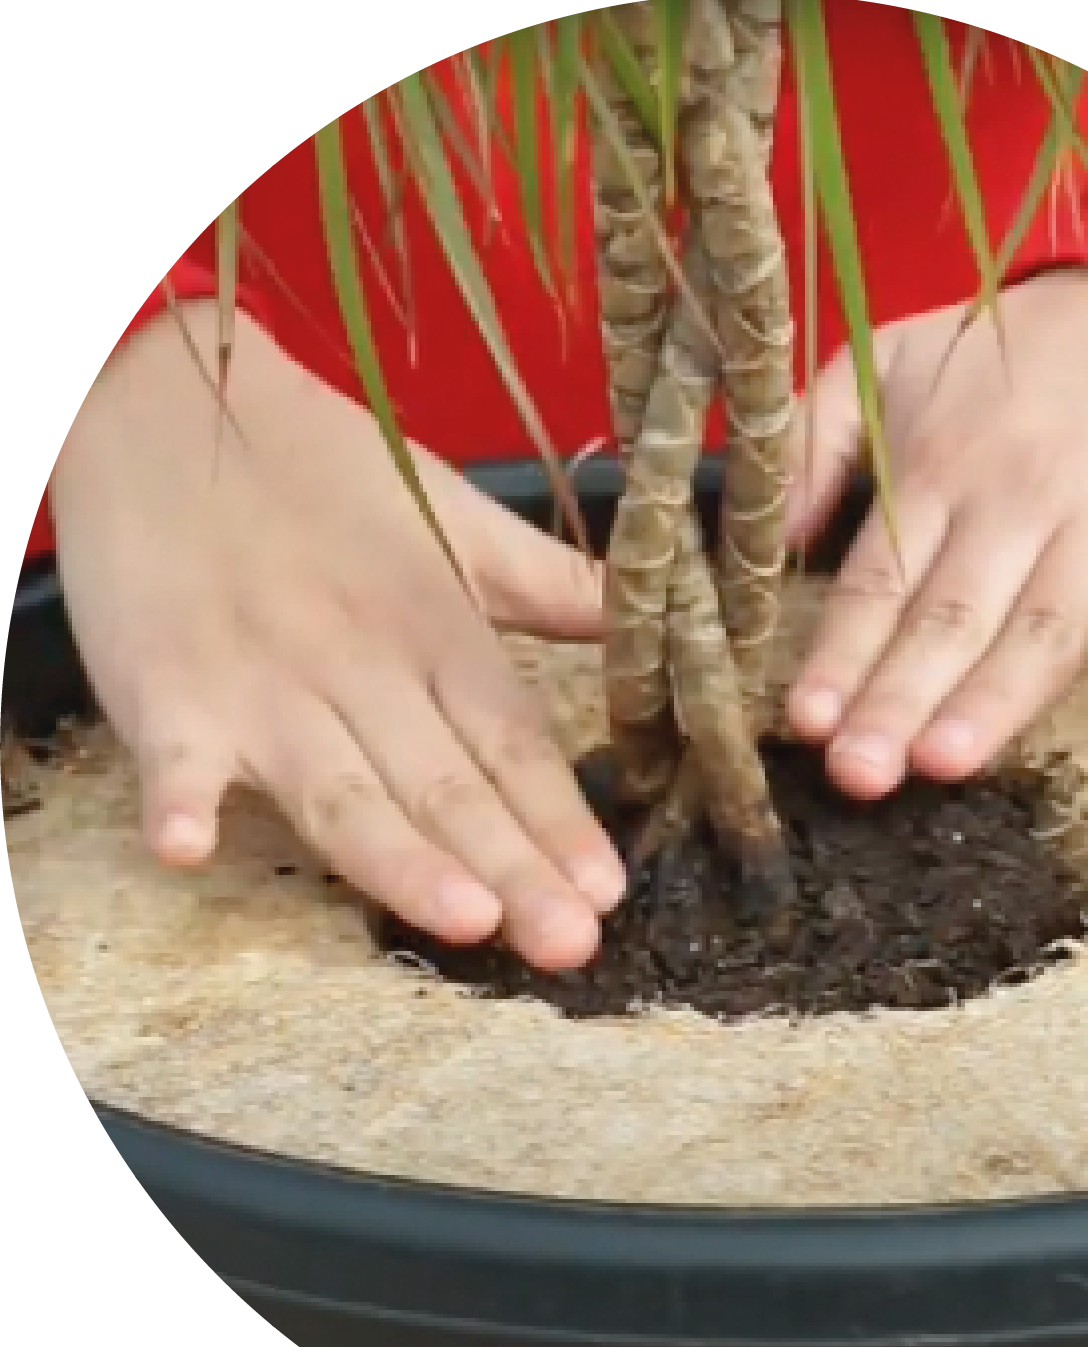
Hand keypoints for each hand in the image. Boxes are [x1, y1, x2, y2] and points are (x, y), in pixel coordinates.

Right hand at [49, 302, 623, 969]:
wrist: (172, 404)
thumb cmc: (327, 473)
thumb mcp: (460, 521)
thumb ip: (557, 586)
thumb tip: (662, 613)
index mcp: (438, 630)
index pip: (513, 742)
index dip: (561, 818)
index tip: (608, 890)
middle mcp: (363, 666)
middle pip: (446, 784)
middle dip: (512, 867)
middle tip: (569, 942)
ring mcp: (263, 681)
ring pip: (341, 788)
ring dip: (397, 856)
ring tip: (463, 918)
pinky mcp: (166, 686)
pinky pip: (171, 752)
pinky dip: (178, 795)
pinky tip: (190, 846)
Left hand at [783, 267, 1087, 798]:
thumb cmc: (1002, 355)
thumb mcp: (884, 364)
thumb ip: (813, 443)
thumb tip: (775, 541)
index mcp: (939, 470)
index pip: (879, 581)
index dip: (840, 654)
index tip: (803, 723)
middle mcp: (1018, 500)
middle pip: (952, 618)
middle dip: (899, 700)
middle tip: (858, 774)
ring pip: (1048, 624)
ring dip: (1001, 693)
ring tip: (947, 759)